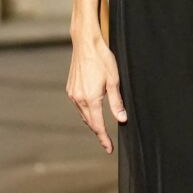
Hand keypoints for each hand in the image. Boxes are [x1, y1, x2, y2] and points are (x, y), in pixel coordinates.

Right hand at [66, 29, 126, 152]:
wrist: (86, 44)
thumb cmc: (102, 59)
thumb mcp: (114, 81)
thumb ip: (117, 103)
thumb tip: (122, 119)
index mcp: (91, 99)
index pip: (98, 125)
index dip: (104, 138)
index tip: (109, 149)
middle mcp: (79, 99)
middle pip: (89, 122)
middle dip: (98, 132)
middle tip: (107, 142)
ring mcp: (73, 93)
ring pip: (83, 115)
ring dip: (92, 123)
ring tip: (101, 128)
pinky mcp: (70, 88)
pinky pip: (78, 106)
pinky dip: (86, 112)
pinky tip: (92, 111)